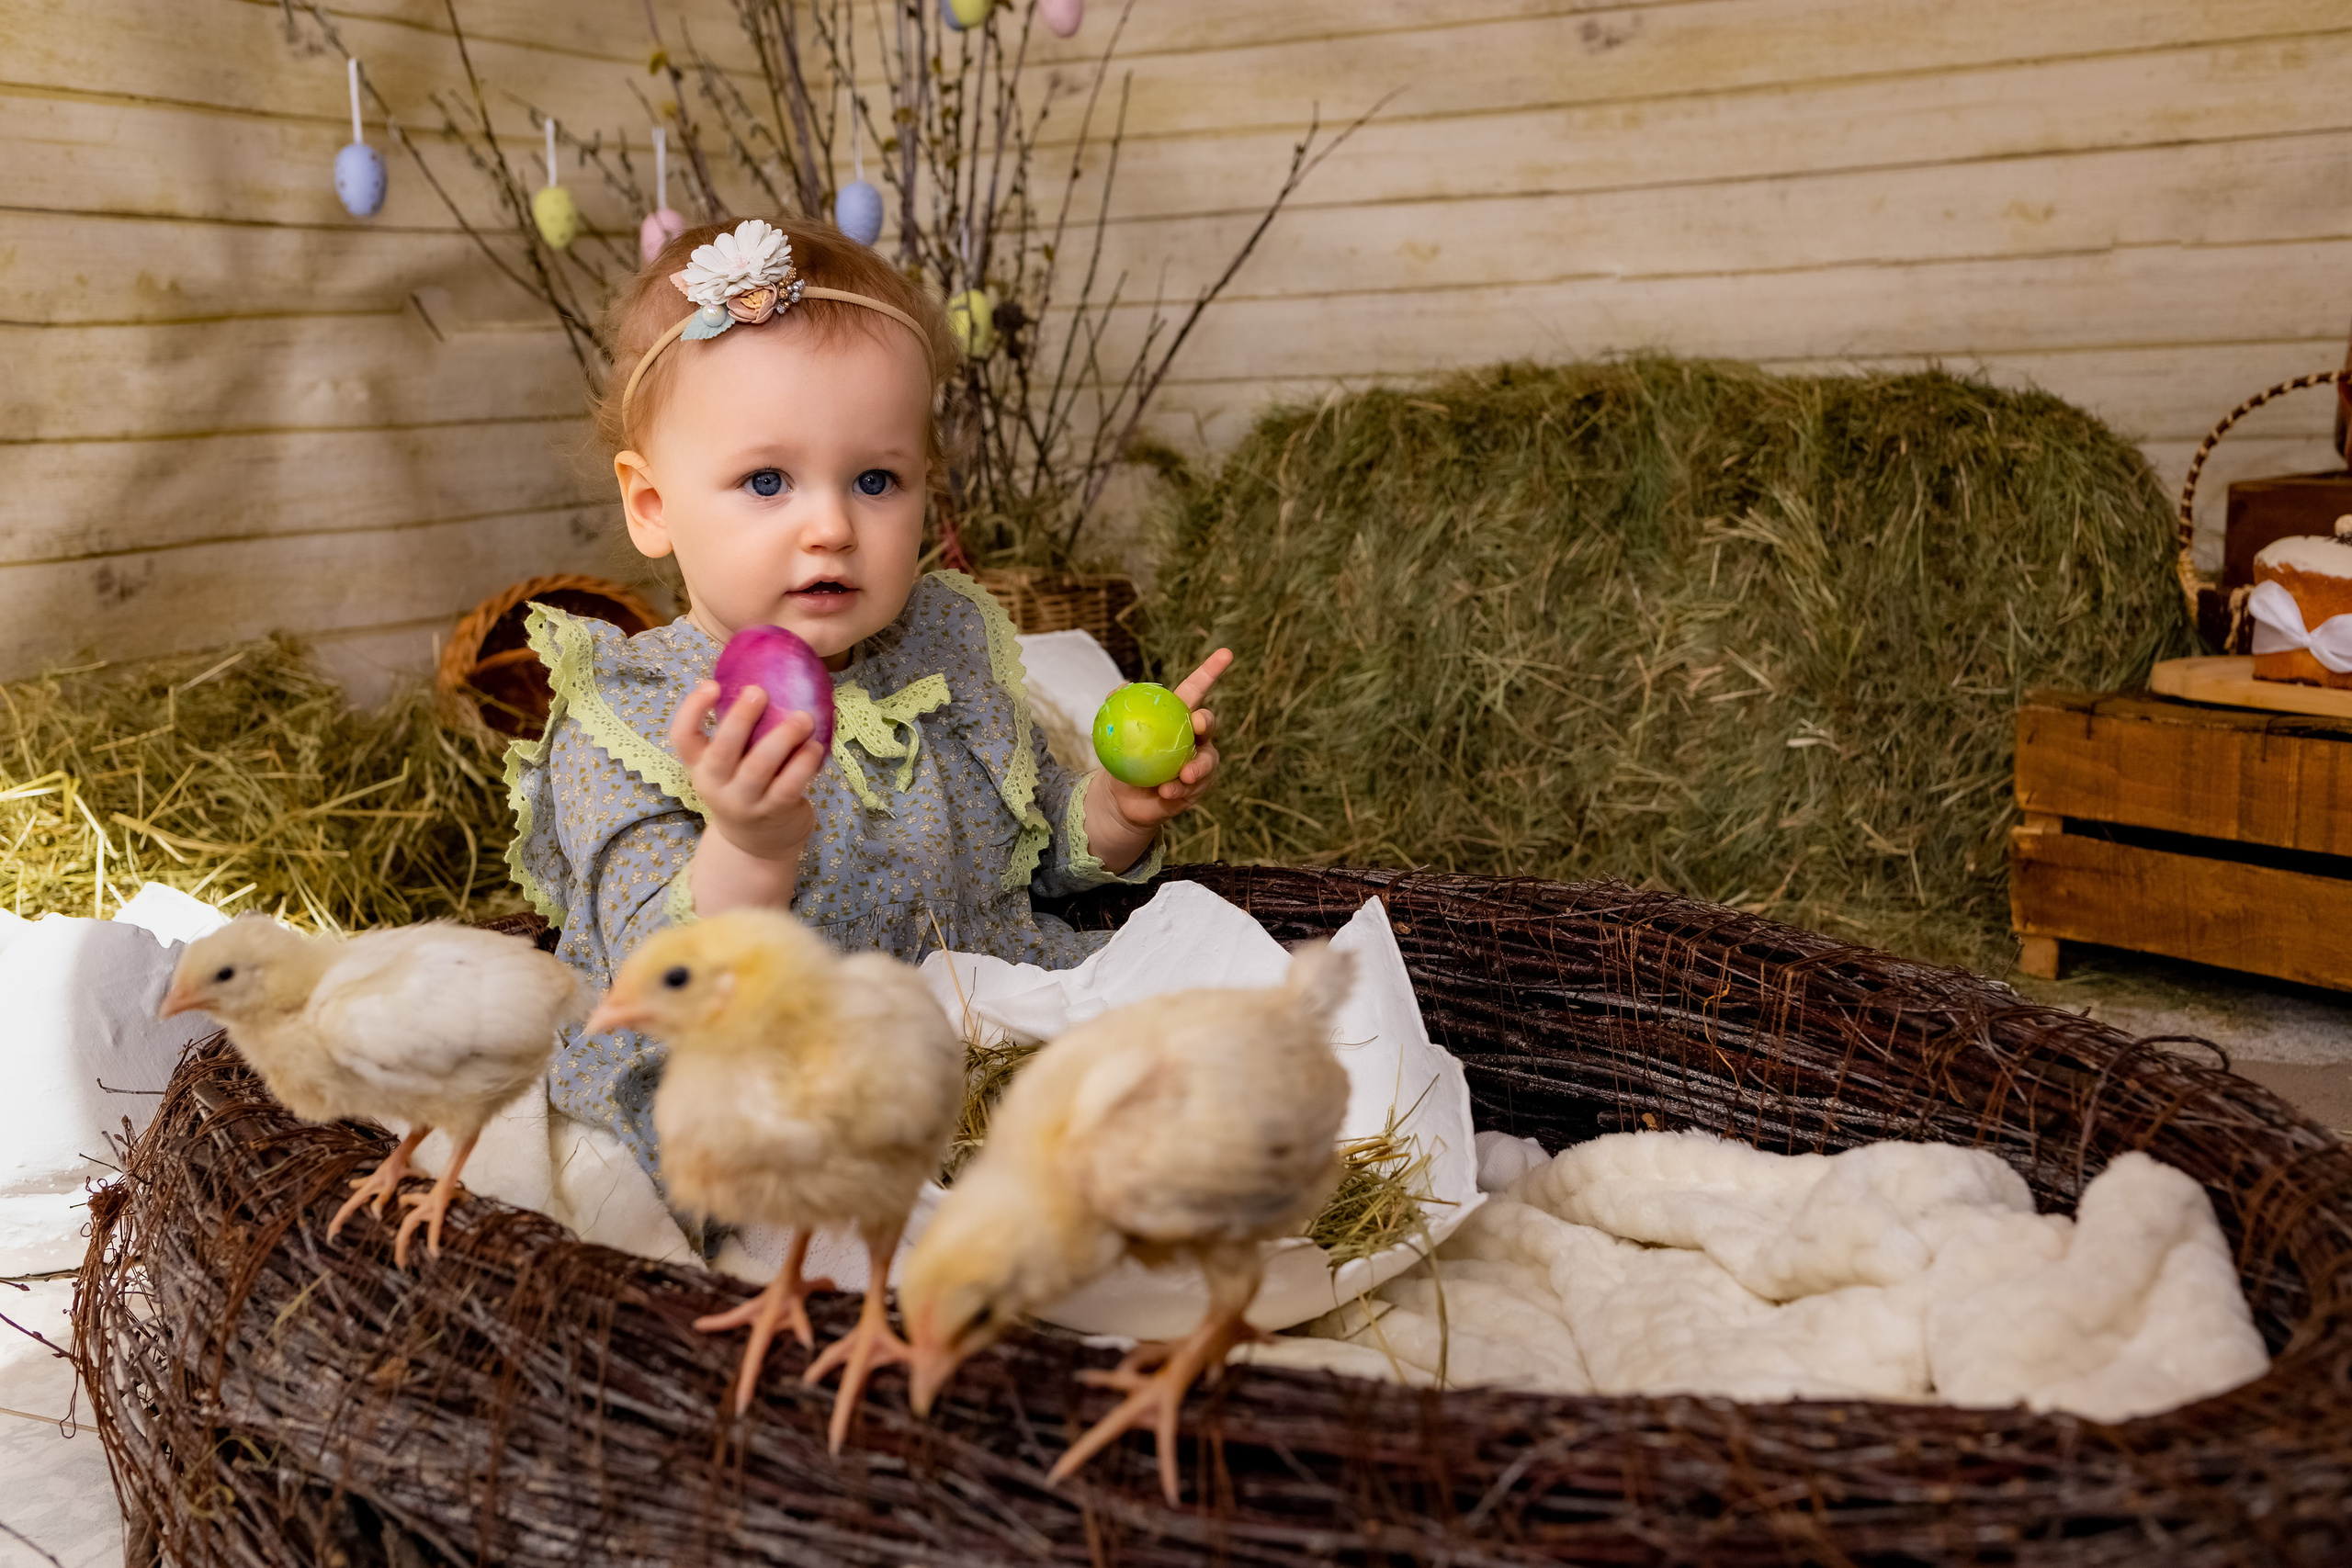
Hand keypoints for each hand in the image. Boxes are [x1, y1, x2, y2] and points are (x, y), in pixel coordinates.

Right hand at [668, 680, 828, 862]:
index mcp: (699, 764)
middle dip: (741, 718)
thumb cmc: (745, 785)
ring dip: (782, 738)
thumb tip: (762, 672)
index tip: (712, 684)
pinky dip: (803, 764)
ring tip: (803, 717)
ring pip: (759, 767)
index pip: (681, 737)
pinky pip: (789, 786)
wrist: (757, 844)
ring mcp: (744, 801)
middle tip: (760, 691)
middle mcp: (715, 783)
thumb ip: (737, 731)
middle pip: (722, 749)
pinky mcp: (773, 812)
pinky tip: (816, 746)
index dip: (692, 709)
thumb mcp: (727, 764)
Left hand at [1100, 648, 1230, 831]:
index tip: (1226, 653)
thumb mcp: (1115, 733)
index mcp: (1178, 716)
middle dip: (1207, 722)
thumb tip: (1122, 687)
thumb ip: (1117, 708)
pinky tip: (1167, 792)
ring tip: (1184, 776)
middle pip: (1209, 723)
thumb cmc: (1122, 758)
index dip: (1211, 671)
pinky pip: (1195, 788)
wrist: (1121, 797)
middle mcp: (1194, 737)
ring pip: (1208, 760)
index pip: (1197, 689)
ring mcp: (1198, 763)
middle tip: (1198, 726)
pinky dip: (1180, 790)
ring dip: (1198, 768)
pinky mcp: (1197, 788)